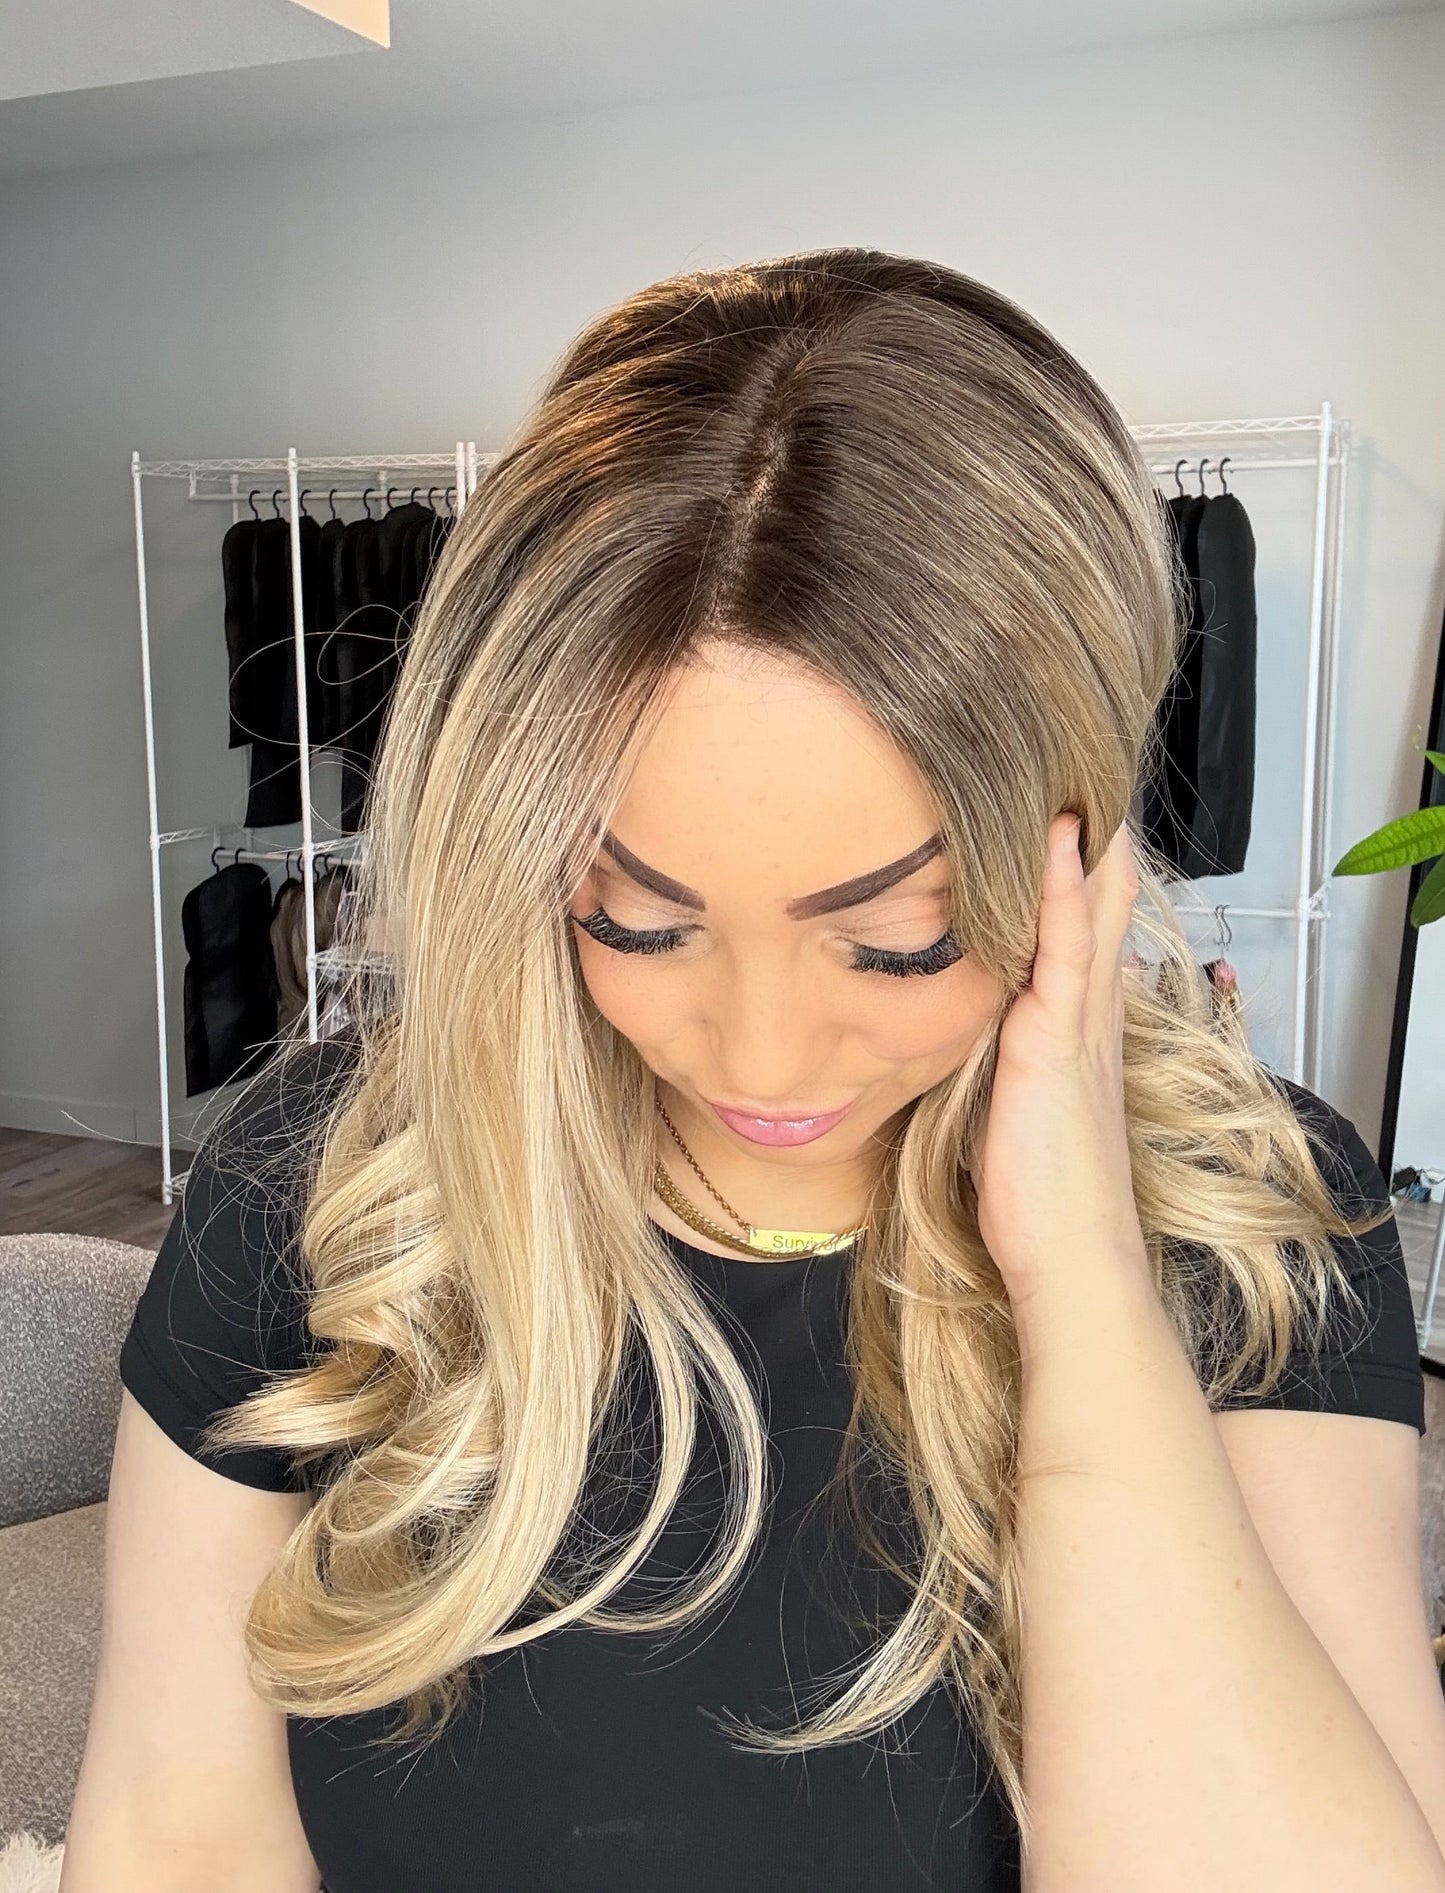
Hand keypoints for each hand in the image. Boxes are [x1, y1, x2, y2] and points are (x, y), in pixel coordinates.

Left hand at [972, 812, 1147, 1312]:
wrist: (1070, 1257)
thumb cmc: (1038, 1198)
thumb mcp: (1013, 1110)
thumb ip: (1001, 1063)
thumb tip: (966, 1035)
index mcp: (1077, 1030)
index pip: (1084, 931)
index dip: (1082, 874)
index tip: (1069, 818)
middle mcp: (1089, 1016)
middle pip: (1100, 905)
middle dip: (1094, 841)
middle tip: (1083, 773)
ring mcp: (1078, 1025)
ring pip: (1089, 911)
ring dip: (1084, 844)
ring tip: (1073, 774)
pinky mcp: (1056, 1042)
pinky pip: (1061, 950)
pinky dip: (1060, 892)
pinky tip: (1057, 842)